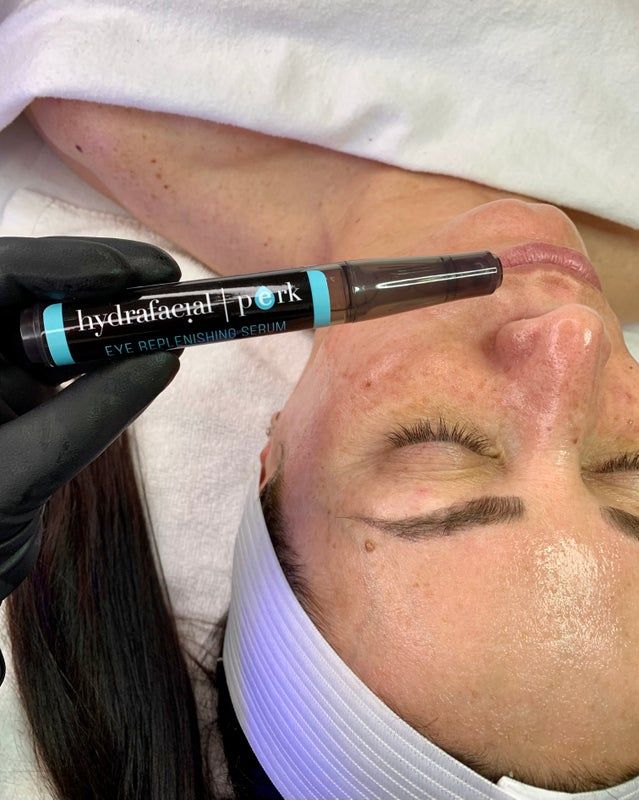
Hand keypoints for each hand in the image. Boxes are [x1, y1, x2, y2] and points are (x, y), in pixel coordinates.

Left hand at [0, 236, 182, 685]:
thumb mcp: (15, 475)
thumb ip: (88, 416)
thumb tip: (163, 360)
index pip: (5, 272)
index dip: (78, 261)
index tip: (148, 270)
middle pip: (32, 289)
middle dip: (101, 284)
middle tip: (167, 286)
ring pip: (51, 327)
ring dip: (109, 323)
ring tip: (166, 318)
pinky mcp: (12, 402)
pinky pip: (64, 371)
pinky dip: (105, 365)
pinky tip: (143, 357)